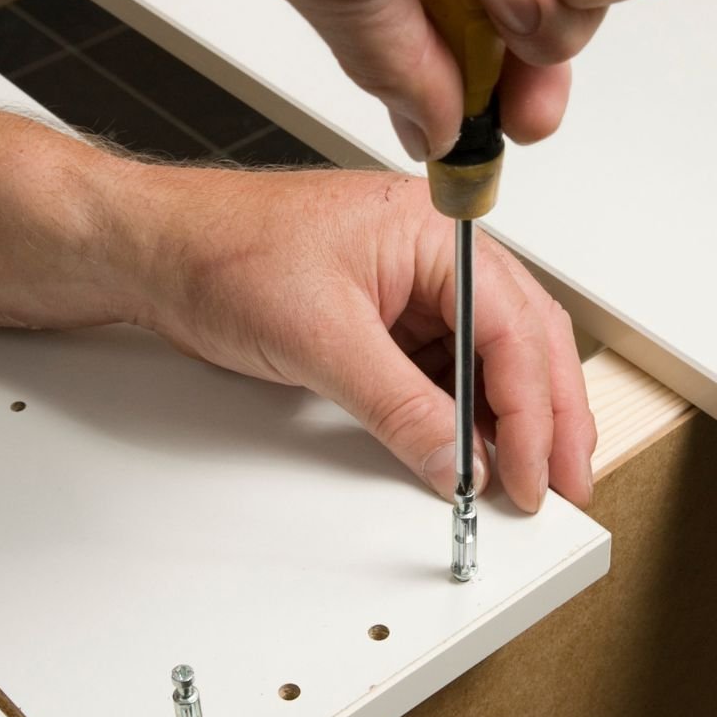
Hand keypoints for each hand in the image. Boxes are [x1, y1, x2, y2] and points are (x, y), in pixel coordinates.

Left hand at [133, 166, 594, 509]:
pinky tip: (471, 452)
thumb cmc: (222, 251)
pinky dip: (466, 412)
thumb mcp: (318, 338)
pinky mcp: (389, 314)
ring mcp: (414, 283)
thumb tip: (454, 461)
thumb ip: (397, 406)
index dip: (533, 410)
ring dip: (514, 417)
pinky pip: (448, 365)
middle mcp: (434, 252)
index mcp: (432, 232)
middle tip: (562, 485)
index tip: (529, 473)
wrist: (154, 249)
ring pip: (494, 354)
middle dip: (551, 416)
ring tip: (524, 478)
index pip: (512, 327)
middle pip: (524, 338)